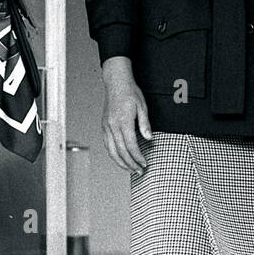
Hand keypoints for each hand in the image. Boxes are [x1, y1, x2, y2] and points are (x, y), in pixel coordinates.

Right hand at [101, 58, 150, 173]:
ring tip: (130, 169)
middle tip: (139, 171)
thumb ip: (145, 124)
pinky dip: (113, 154)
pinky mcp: (104, 126)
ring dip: (121, 162)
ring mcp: (106, 127)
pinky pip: (107, 144)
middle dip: (130, 164)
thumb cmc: (130, 93)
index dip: (138, 157)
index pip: (131, 145)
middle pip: (120, 152)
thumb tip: (149, 138)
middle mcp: (112, 126)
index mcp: (123, 121)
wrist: (116, 83)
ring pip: (111, 151)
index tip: (145, 163)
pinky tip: (120, 158)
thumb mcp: (142, 107)